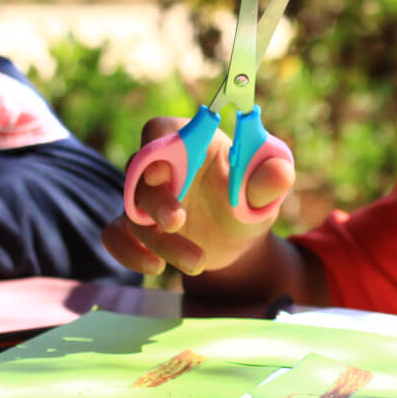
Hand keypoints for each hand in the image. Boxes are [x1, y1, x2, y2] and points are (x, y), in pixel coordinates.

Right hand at [102, 117, 294, 276]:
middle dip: (156, 199)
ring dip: (161, 240)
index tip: (166, 169)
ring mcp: (146, 197)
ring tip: (198, 261)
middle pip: (140, 173)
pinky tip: (154, 268)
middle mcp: (163, 165)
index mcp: (194, 142)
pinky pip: (114, 235)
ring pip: (134, 212)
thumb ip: (271, 180)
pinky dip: (127, 252)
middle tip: (177, 221)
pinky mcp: (138, 227)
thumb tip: (282, 172)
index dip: (157, 144)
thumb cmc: (252, 197)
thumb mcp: (266, 190)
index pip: (161, 129)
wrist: (240, 237)